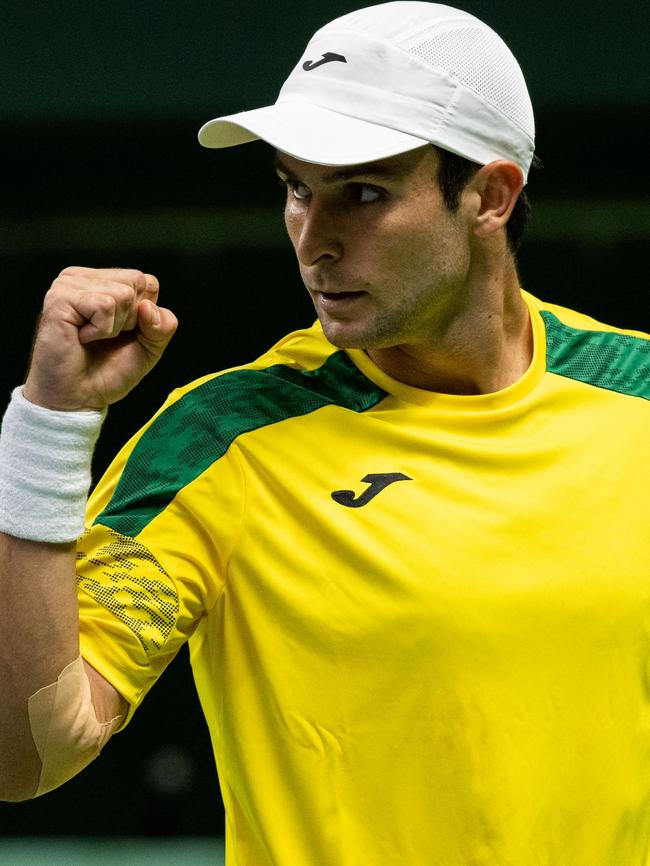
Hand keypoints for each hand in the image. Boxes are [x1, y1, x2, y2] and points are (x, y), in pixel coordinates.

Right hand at [23, 267, 177, 410]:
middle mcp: (85, 279)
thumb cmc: (108, 371)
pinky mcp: (60, 298)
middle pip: (136, 282)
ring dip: (114, 327)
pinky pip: (104, 306)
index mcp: (104, 282)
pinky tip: (82, 338)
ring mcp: (69, 285)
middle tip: (105, 337)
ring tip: (92, 338)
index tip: (124, 333)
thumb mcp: (150, 347)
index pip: (146, 281)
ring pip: (122, 294)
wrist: (80, 397)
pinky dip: (101, 330)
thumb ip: (163, 325)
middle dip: (130, 319)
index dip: (145, 314)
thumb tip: (148, 307)